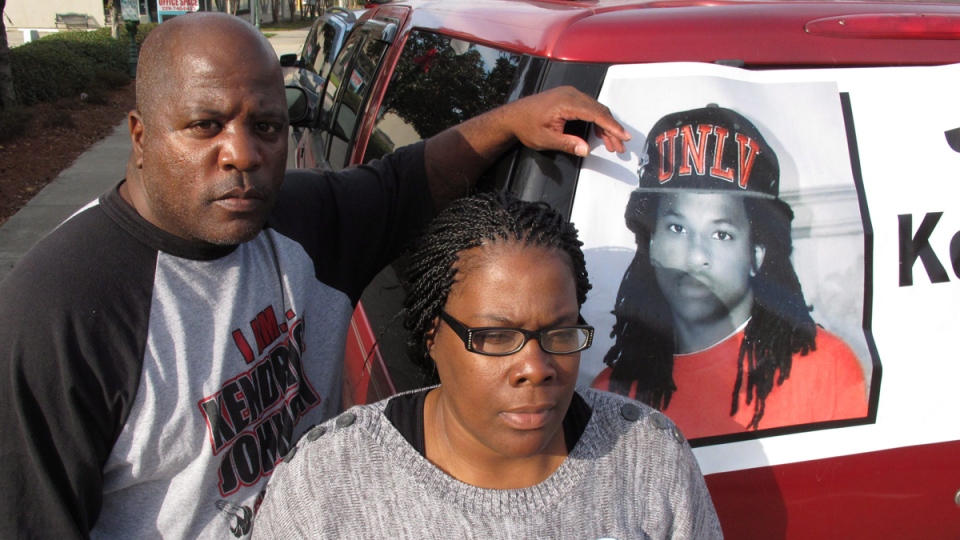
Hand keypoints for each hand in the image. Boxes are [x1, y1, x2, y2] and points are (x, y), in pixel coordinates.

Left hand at [506, 86, 629, 156]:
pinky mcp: (569, 97)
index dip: (612, 126)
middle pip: (599, 110)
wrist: (513, 116)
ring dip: (605, 126)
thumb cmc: (527, 127)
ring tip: (612, 144)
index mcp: (566, 102)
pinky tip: (600, 134)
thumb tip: (586, 149)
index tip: (624, 136)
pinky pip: (588, 107)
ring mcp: (570, 94)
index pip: (596, 113)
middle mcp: (571, 94)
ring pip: (596, 109)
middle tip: (620, 147)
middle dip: (612, 129)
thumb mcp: (546, 139)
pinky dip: (597, 120)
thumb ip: (567, 143)